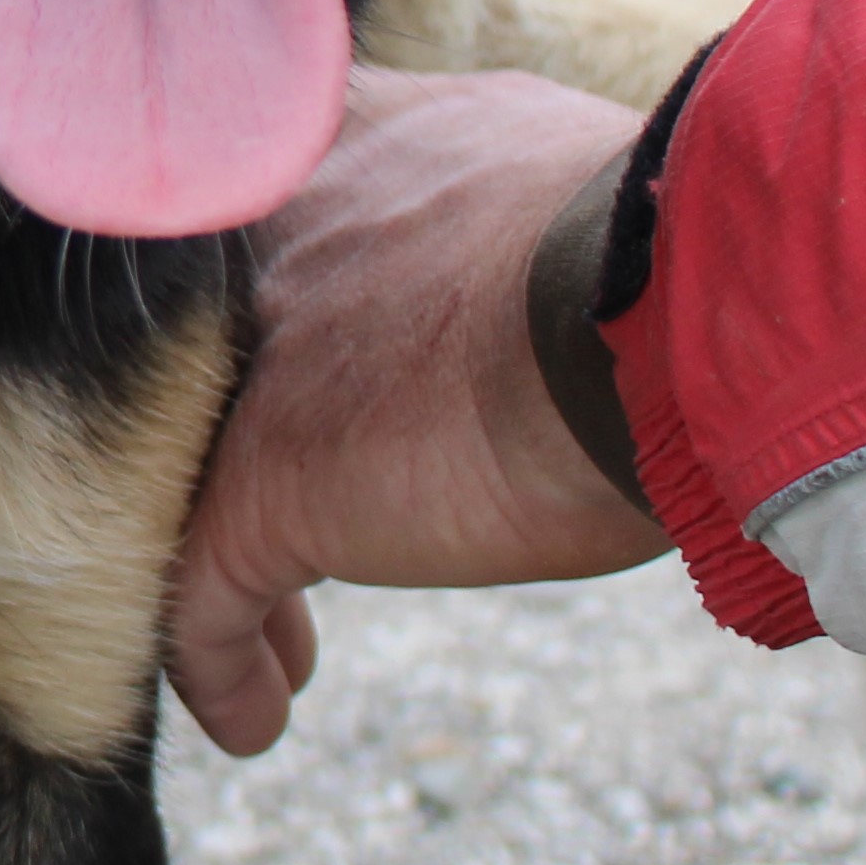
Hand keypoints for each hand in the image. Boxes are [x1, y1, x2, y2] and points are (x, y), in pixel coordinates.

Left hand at [170, 64, 669, 756]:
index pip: (238, 236)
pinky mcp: (263, 486)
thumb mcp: (547, 172)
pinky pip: (203, 598)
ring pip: (182, 481)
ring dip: (228, 566)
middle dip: (238, 448)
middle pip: (192, 366)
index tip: (314, 385)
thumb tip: (530, 251)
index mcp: (327, 146)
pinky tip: (258, 719)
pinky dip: (223, 664)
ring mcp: (245, 371)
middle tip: (300, 509)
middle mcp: (256, 240)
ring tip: (272, 637)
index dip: (264, 329)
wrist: (683, 309)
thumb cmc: (667, 252)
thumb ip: (477, 198)